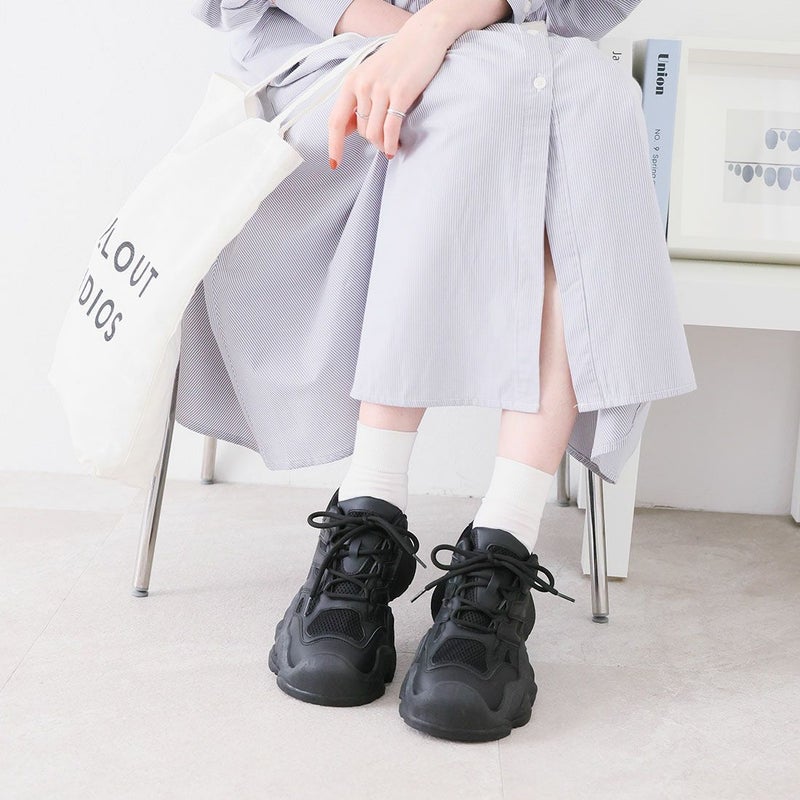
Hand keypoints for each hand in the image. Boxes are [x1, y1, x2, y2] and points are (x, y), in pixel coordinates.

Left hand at [327, 27, 449, 166]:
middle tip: (384, 140)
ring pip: (374, 133)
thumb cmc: (398, 59)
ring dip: (382, 145)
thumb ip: (357, 101)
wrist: (424, 36)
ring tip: (390, 145)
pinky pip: (390, 129)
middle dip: (372, 141)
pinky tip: (395, 149)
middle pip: (360, 131)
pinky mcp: (401, 93)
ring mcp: (381, 89)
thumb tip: (346, 129)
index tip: (334, 164)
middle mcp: (363, 85)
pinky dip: (391, 144)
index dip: (334, 145)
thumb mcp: (370, 76)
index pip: (336, 120)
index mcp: (352, 81)